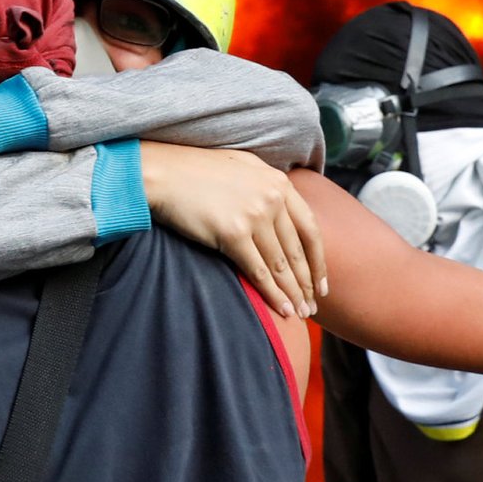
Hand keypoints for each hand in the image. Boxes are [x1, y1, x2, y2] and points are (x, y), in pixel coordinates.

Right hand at [139, 142, 328, 317]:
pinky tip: (282, 309)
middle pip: (298, 250)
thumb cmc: (195, 171)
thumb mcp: (243, 168)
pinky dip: (273, 294)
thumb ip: (267, 187)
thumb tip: (282, 212)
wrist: (162, 172)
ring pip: (281, 264)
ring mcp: (255, 215)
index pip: (310, 228)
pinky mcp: (233, 233)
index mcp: (279, 182)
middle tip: (312, 307)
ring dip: (293, 293)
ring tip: (299, 314)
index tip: (321, 283)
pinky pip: (259, 271)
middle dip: (307, 283)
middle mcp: (272, 197)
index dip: (318, 260)